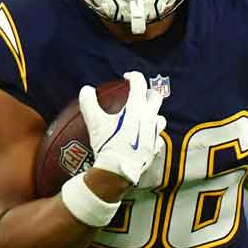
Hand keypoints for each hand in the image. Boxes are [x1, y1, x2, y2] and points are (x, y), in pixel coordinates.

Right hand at [80, 71, 166, 187]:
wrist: (117, 171)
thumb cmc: (107, 144)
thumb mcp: (94, 122)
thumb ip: (89, 102)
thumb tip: (86, 90)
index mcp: (137, 107)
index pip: (139, 83)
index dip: (133, 76)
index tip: (126, 78)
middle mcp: (150, 117)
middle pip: (156, 97)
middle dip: (148, 93)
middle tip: (139, 95)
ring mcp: (155, 133)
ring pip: (161, 118)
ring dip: (153, 114)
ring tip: (143, 117)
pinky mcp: (155, 148)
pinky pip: (158, 138)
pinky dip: (152, 135)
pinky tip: (144, 138)